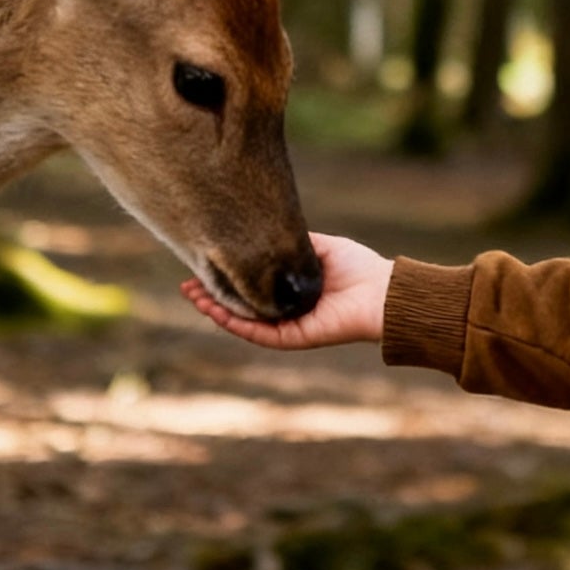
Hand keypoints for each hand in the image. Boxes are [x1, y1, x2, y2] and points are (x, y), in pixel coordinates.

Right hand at [180, 232, 393, 348]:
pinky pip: (259, 333)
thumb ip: (289, 243)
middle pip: (240, 308)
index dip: (226, 278)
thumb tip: (259, 231)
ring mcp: (288, 327)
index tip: (203, 266)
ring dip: (217, 311)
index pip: (250, 288)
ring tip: (194, 296)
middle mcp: (285, 311)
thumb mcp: (318, 246)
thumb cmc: (358, 267)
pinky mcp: (294, 338)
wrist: (382, 292)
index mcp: (289, 292)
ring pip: (244, 322)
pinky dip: (237, 324)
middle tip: (187, 285)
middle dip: (212, 297)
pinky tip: (217, 311)